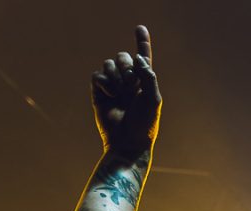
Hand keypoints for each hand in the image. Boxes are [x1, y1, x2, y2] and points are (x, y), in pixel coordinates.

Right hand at [92, 24, 160, 157]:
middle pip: (122, 56)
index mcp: (144, 80)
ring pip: (108, 63)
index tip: (139, 27)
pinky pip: (97, 75)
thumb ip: (148, 75)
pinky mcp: (99, 92)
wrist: (127, 142)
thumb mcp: (153, 99)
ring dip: (115, 76)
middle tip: (131, 85)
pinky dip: (104, 83)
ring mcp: (113, 85)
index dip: (141, 41)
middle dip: (126, 66)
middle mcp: (128, 80)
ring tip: (120, 94)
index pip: (143, 56)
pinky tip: (110, 96)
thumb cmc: (144, 124)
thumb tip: (138, 57)